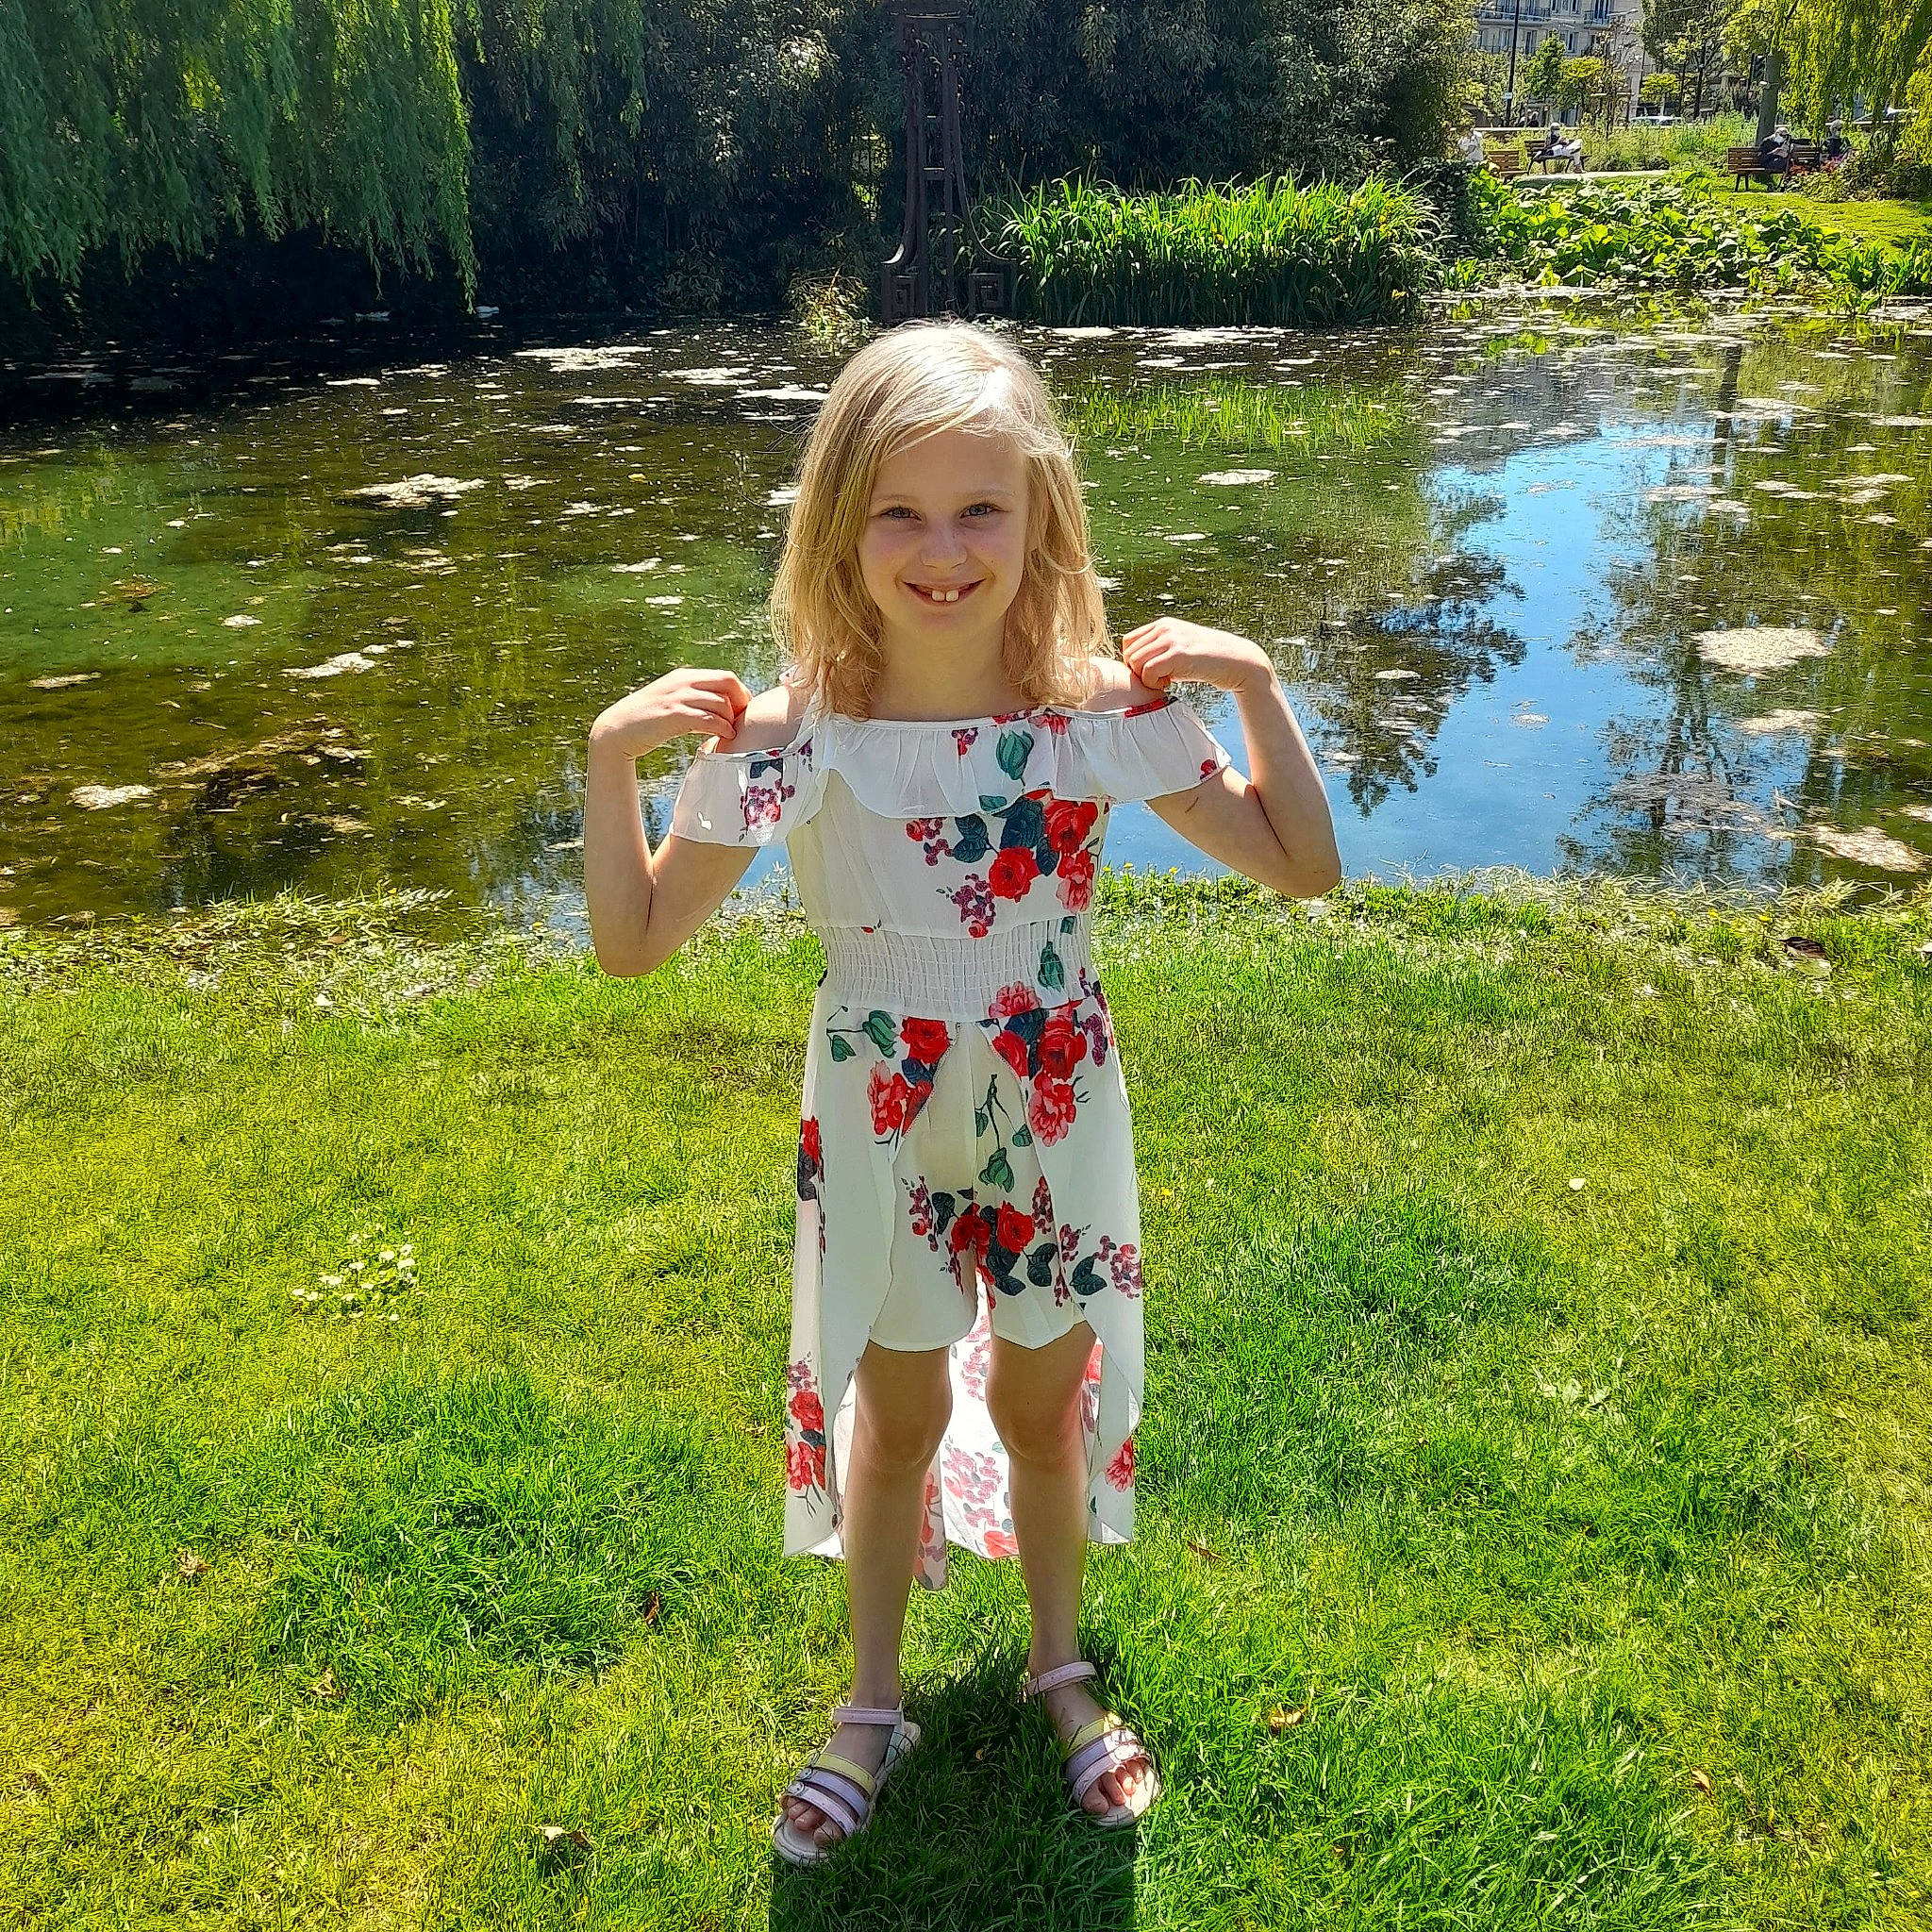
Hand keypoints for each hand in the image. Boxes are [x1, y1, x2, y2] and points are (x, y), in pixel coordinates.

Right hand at [590, 667, 750, 759]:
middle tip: (743, 720)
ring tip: (732, 732)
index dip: (741, 694)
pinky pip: (708, 719)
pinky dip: (722, 728)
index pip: (725, 677)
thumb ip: (693, 698)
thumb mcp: (671, 700)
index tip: (744, 711)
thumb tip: (721, 707)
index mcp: (685, 676)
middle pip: (728, 682)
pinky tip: (726, 737)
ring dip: (732, 719)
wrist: (617, 730)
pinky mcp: (673, 715)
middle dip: (742, 702)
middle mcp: (683, 682)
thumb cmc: (647, 720)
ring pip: (721, 702)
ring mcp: (677, 697)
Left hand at [1121, 618, 1274, 699]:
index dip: (1135, 661)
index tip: (1152, 672)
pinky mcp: (1178, 654)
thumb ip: (1160, 651)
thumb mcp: (1181, 649)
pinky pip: (1148, 672)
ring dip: (1146, 678)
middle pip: (1129, 654)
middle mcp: (1165, 628)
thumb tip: (1133, 665)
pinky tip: (1171, 683)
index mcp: (1163, 624)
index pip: (1129, 642)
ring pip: (1135, 663)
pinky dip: (1154, 683)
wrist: (1239, 662)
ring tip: (1166, 681)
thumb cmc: (1209, 661)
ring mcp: (1171, 639)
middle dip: (1139, 672)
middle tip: (1160, 679)